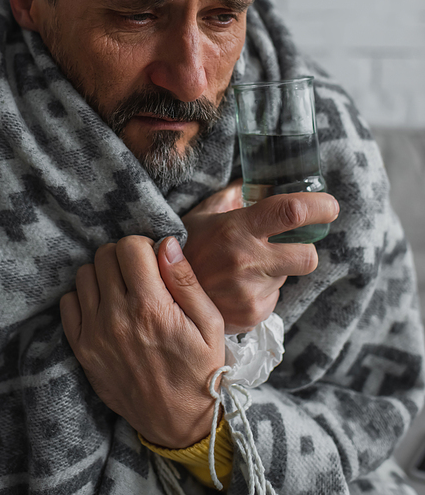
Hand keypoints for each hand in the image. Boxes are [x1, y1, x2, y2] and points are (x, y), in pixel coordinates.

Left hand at [60, 235, 224, 448]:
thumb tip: (167, 243)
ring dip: (103, 274)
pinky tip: (105, 306)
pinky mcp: (82, 350)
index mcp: (151, 306)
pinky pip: (68, 303)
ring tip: (123, 290)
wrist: (178, 421)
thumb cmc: (200, 369)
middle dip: (123, 257)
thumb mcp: (209, 323)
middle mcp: (117, 316)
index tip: (153, 260)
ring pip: (84, 274)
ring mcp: (95, 334)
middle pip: (104, 255)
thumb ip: (185, 279)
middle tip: (140, 274)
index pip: (129, 246)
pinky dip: (84, 297)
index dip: (144, 246)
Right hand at [182, 181, 339, 332]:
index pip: (291, 212)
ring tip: (246, 268)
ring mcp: (251, 291)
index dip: (320, 207)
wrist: (164, 295)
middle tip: (294, 243)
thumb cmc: (185, 249)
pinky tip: (239, 286)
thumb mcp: (203, 215)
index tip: (329, 206)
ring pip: (288, 277)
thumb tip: (250, 181)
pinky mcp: (252, 314)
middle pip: (308, 256)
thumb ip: (231, 196)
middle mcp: (248, 261)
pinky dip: (263, 290)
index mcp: (238, 229)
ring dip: (277, 270)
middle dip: (306, 249)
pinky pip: (273, 297)